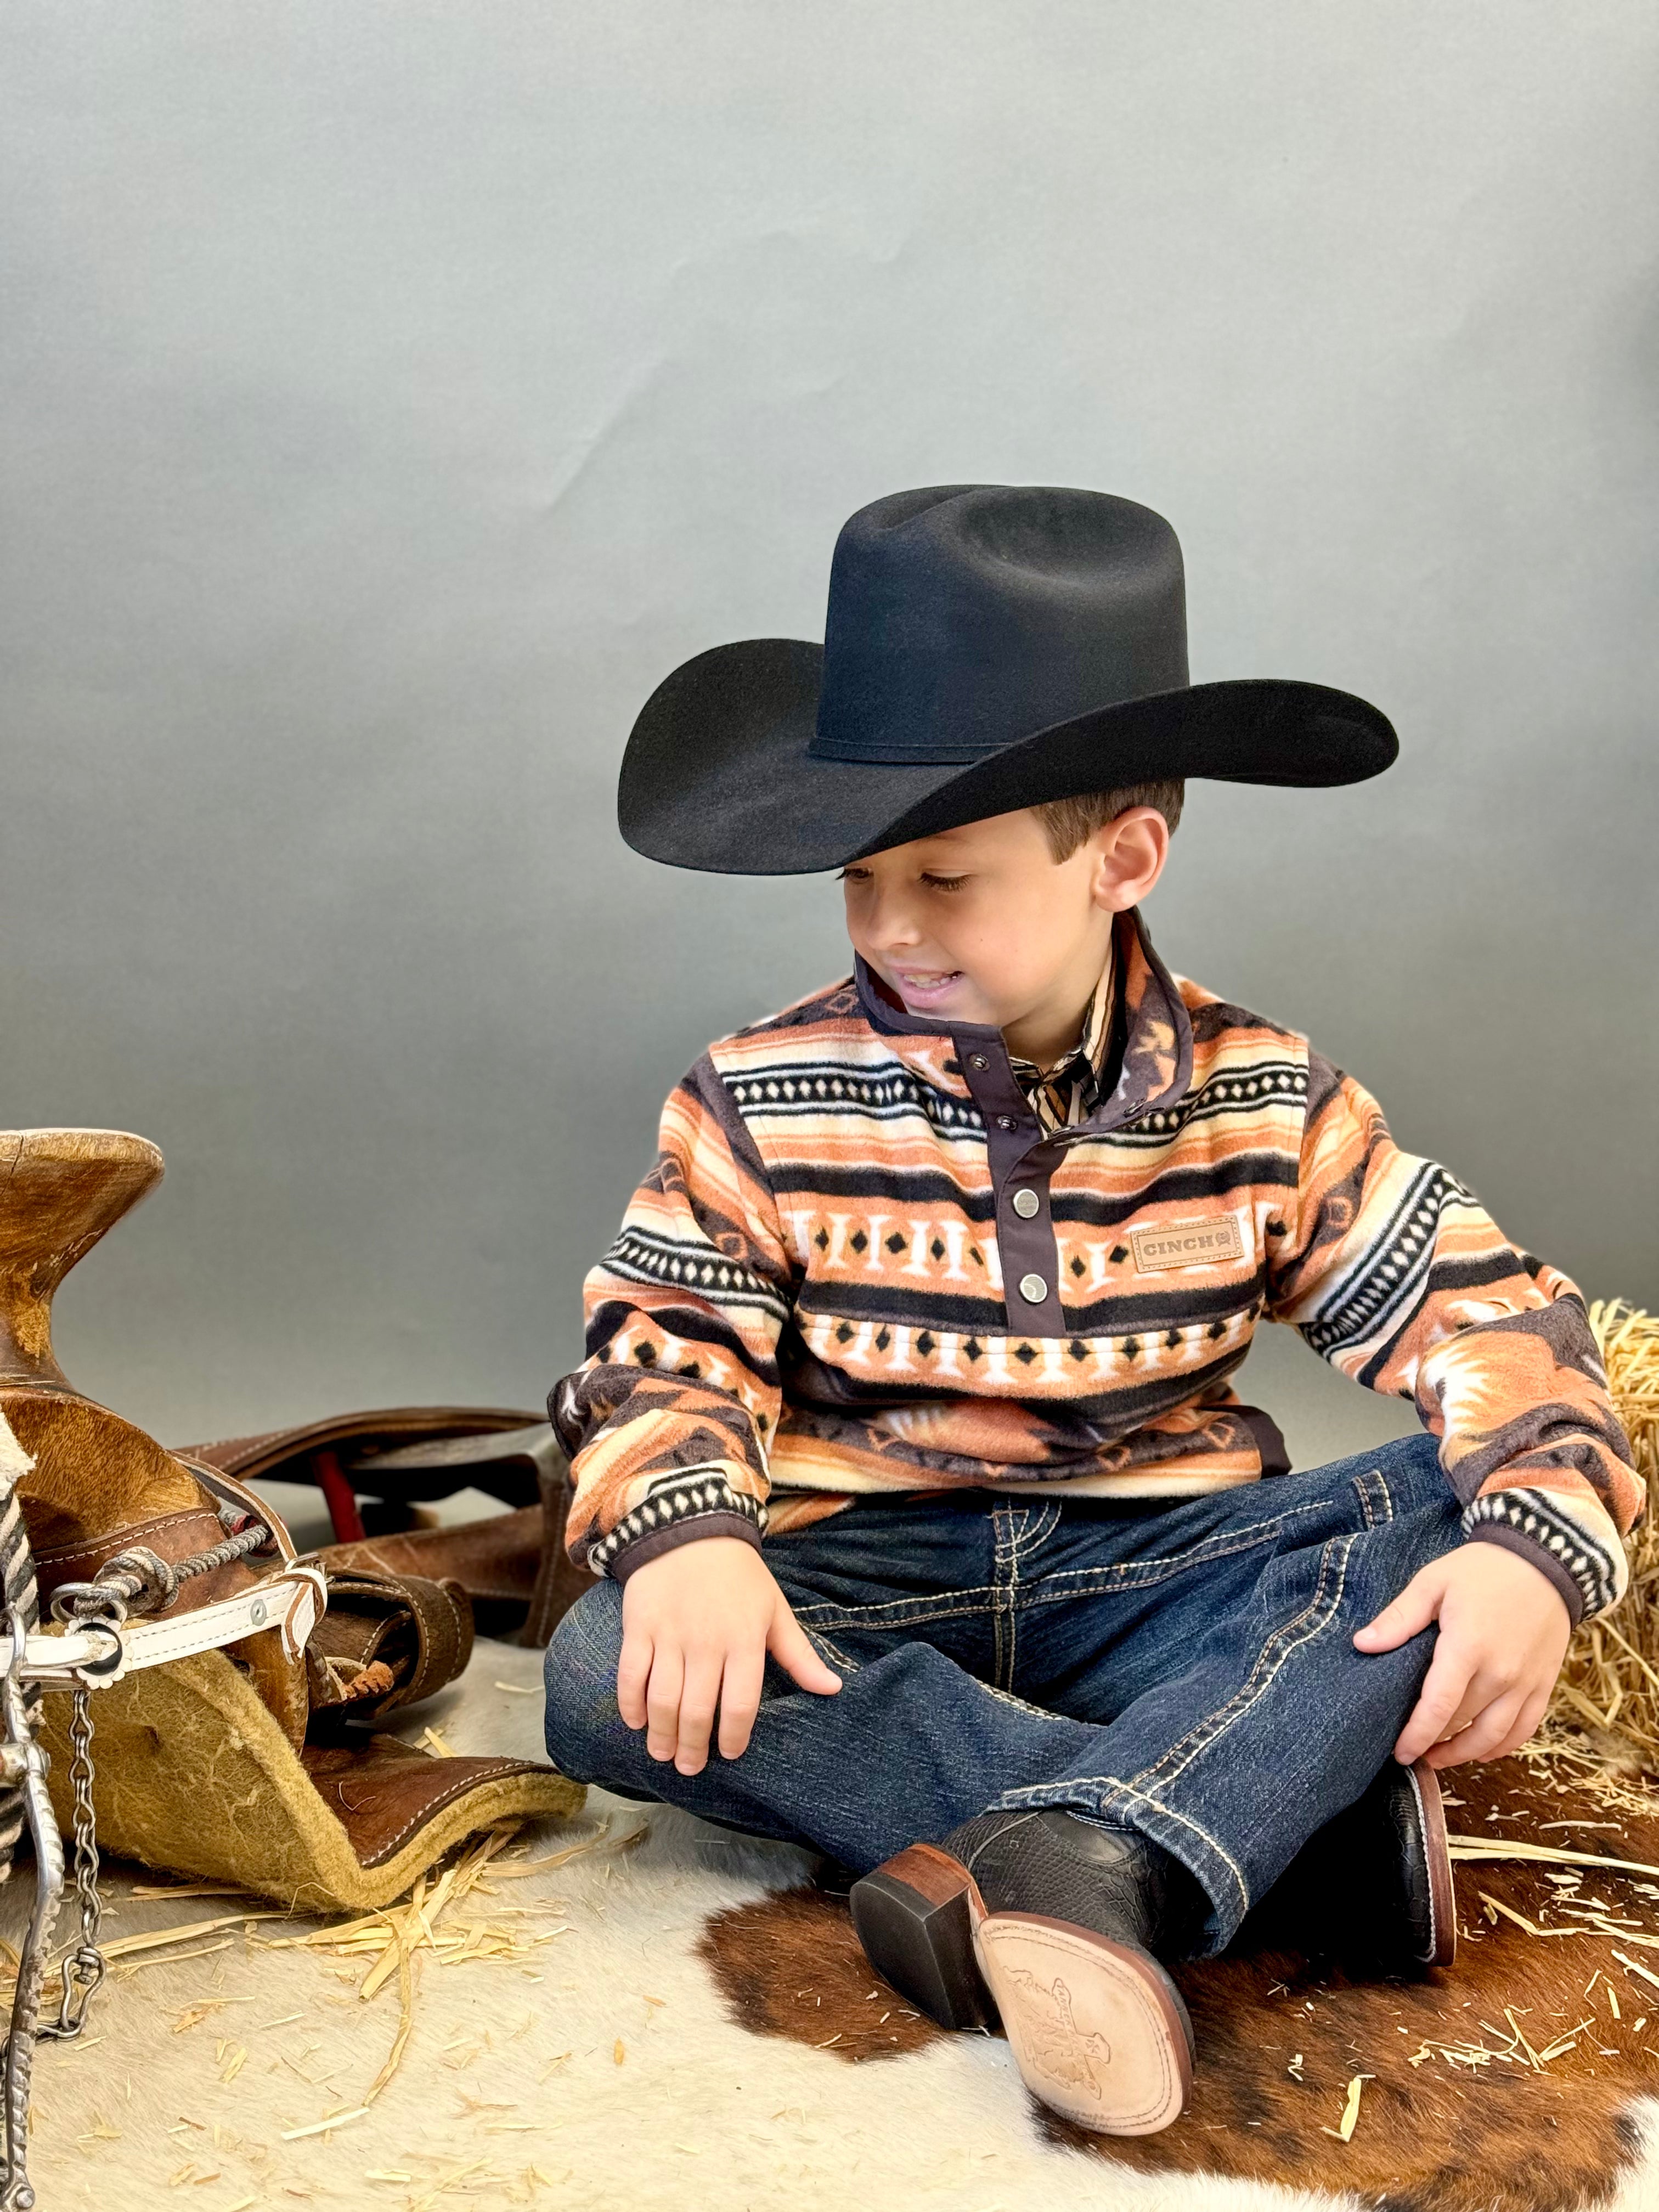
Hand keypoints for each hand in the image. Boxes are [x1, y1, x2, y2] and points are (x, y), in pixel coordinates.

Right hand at [617, 1537, 840, 1776]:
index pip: (741, 1703)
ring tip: (663, 1754)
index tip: (730, 1752)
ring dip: (661, 1734)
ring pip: (663, 1699)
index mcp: (744, 1640)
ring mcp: (670, 1635)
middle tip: (690, 1767)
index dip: (735, 1735)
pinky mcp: (639, 1626)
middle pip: (698, 1710)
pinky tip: (636, 1722)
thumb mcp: (775, 1610)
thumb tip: (833, 1689)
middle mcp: (706, 1642)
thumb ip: (799, 1655)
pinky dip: (631, 1704)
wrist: (691, 1529)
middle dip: (693, 1747)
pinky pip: (631, 1675)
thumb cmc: (740, 1577)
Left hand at [1353, 1540, 1571, 1767]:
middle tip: (1410, 1750)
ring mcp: (1526, 1683)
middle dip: (1433, 1743)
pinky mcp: (1545, 1684)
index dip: (1417, 1735)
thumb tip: (1362, 1644)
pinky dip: (1502, 1746)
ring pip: (1494, 1737)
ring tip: (1439, 1758)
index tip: (1399, 1752)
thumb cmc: (1484, 1569)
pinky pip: (1525, 1729)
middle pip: (1462, 1723)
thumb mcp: (1434, 1582)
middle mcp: (1501, 1673)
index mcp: (1468, 1647)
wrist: (1546, 1560)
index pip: (1438, 1706)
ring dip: (1465, 1754)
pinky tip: (1482, 1751)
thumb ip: (1399, 1618)